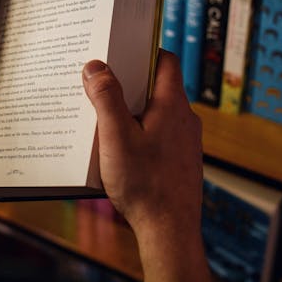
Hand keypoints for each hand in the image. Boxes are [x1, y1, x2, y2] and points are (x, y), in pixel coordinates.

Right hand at [82, 50, 211, 281]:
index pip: (166, 61)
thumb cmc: (145, 185)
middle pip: (159, 86)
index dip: (145, 51)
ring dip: (135, 110)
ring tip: (106, 118)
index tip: (122, 50)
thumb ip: (106, 99)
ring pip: (159, 112)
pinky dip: (143, 132)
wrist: (170, 231)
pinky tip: (122, 149)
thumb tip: (96, 67)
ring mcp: (186, 141)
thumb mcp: (116, 137)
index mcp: (172, 105)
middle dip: (131, 82)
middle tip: (103, 83)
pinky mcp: (181, 161)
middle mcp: (185, 119)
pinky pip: (162, 135)